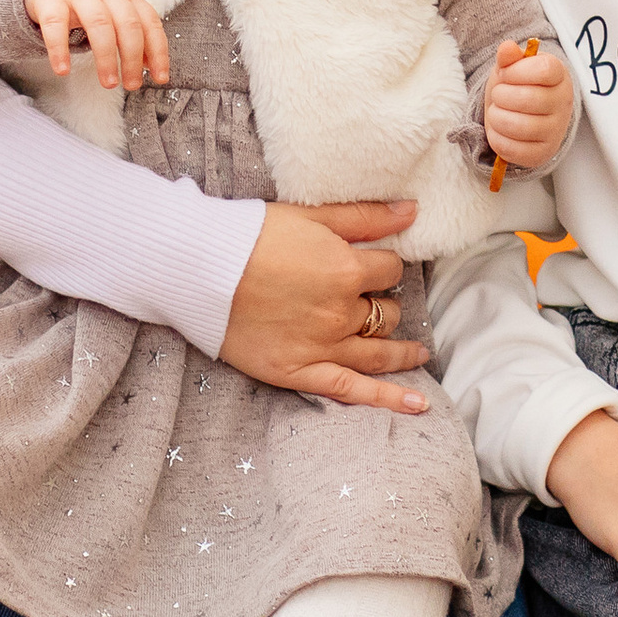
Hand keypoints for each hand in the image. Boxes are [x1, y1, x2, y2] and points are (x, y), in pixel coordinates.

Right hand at [24, 0, 167, 91]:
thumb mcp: (115, 2)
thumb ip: (133, 29)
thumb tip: (150, 65)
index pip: (149, 22)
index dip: (158, 51)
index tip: (160, 78)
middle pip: (128, 24)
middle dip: (133, 58)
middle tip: (132, 85)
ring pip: (98, 24)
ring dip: (106, 57)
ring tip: (109, 83)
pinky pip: (55, 24)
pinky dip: (59, 49)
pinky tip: (62, 70)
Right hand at [217, 200, 432, 414]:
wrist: (199, 269)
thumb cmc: (251, 235)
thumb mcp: (311, 215)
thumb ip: (365, 217)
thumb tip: (412, 210)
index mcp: (346, 271)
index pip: (389, 271)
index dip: (383, 266)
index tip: (372, 265)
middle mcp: (341, 313)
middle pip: (385, 313)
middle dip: (384, 304)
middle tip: (374, 301)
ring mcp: (322, 346)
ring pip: (378, 353)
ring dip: (402, 353)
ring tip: (418, 354)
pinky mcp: (299, 372)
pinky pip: (352, 391)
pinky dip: (389, 400)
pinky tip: (418, 406)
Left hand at [485, 39, 572, 174]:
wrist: (525, 112)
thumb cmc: (519, 84)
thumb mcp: (513, 66)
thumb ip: (509, 56)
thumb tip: (506, 48)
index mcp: (559, 76)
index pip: (543, 70)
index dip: (516, 71)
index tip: (505, 73)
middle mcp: (564, 103)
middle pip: (528, 99)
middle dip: (501, 95)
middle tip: (499, 95)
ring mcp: (556, 130)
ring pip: (519, 126)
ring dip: (497, 117)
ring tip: (497, 111)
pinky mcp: (543, 153)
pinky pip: (514, 149)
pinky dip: (497, 139)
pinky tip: (499, 130)